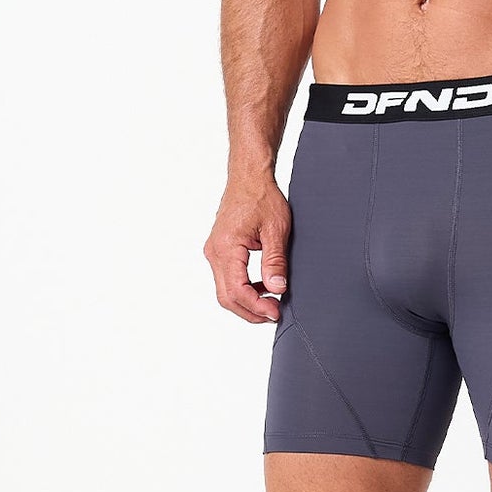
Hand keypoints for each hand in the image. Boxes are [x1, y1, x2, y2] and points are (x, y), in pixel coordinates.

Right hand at [204, 179, 291, 322]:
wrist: (248, 177)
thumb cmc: (261, 196)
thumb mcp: (276, 229)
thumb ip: (275, 261)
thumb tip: (276, 289)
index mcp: (226, 248)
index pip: (237, 290)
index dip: (257, 306)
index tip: (276, 312)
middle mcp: (215, 252)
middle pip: (227, 297)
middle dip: (250, 311)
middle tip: (274, 314)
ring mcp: (214, 252)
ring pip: (225, 290)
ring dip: (247, 302)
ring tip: (271, 303)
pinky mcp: (219, 251)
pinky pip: (227, 278)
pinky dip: (243, 289)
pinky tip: (262, 287)